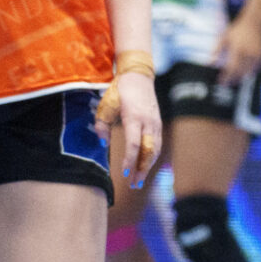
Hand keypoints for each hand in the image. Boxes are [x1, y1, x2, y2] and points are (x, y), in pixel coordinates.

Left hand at [95, 70, 162, 185]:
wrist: (139, 76)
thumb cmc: (120, 91)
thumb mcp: (106, 104)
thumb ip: (102, 124)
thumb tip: (102, 142)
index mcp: (135, 117)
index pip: (134, 144)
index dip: (129, 160)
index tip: (123, 173)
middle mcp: (148, 122)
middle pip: (148, 151)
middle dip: (142, 169)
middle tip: (134, 185)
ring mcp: (156, 124)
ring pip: (155, 150)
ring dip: (148, 167)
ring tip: (139, 181)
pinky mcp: (158, 124)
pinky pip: (157, 145)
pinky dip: (151, 158)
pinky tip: (144, 166)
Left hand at [214, 16, 260, 86]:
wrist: (254, 22)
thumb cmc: (237, 30)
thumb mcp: (224, 37)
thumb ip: (217, 50)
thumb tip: (210, 62)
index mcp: (237, 48)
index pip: (231, 67)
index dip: (226, 76)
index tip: (221, 82)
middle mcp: (248, 52)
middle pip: (240, 71)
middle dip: (233, 79)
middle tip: (227, 83)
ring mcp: (256, 54)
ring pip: (248, 71)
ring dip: (241, 76)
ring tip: (235, 79)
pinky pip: (256, 68)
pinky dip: (250, 71)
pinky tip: (244, 72)